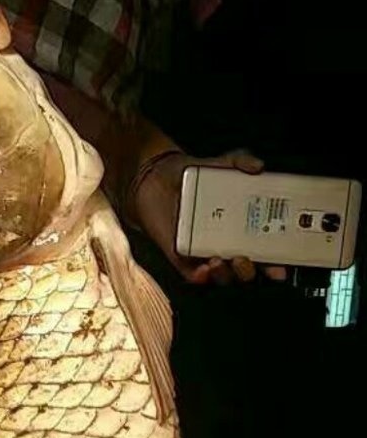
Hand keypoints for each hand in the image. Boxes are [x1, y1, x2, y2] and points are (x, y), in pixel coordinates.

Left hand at [128, 149, 286, 284]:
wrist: (156, 178)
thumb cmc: (192, 176)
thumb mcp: (220, 164)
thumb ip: (240, 161)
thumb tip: (258, 166)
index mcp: (242, 229)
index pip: (264, 253)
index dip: (274, 264)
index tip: (280, 268)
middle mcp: (226, 246)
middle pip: (245, 271)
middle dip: (249, 271)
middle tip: (245, 258)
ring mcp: (203, 254)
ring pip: (221, 276)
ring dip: (225, 274)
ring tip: (221, 260)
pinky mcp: (181, 257)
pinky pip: (193, 276)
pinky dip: (200, 276)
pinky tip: (204, 269)